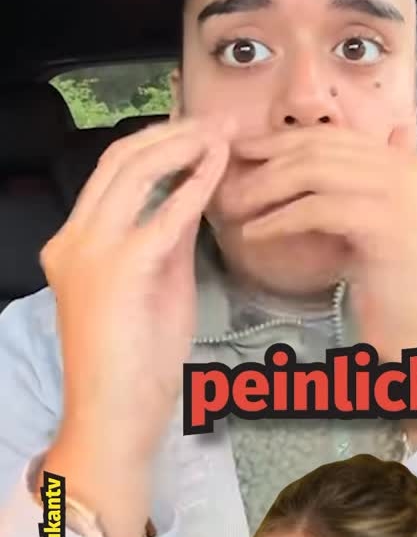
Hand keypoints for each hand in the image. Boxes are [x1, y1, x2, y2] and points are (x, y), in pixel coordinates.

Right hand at [41, 116, 231, 467]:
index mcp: (74, 243)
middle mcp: (73, 239)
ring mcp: (89, 251)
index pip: (113, 172)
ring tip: (223, 133)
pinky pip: (164, 213)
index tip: (199, 127)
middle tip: (218, 119)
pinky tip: (221, 166)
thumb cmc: (139, 363)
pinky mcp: (118, 268)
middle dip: (172, 131)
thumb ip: (170, 239)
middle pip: (120, 159)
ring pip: (134, 170)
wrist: (117, 417)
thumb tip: (196, 193)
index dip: (157, 141)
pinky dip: (196, 183)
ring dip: (184, 145)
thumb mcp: (158, 286)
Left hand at [226, 124, 416, 389]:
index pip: (334, 135)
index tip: (243, 148)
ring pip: (316, 173)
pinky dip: (280, 219)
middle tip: (228, 177)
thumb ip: (347, 182)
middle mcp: (410, 169)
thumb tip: (295, 152)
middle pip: (322, 149)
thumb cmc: (386, 282)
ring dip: (266, 188)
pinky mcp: (385, 224)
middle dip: (268, 161)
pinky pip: (318, 210)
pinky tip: (253, 233)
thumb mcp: (367, 220)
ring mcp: (401, 194)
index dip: (283, 139)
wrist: (415, 330)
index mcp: (407, 162)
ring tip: (234, 206)